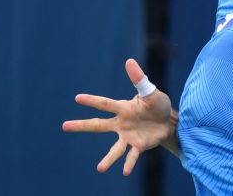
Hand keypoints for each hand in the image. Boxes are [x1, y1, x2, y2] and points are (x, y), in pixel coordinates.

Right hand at [62, 59, 173, 175]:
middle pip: (99, 125)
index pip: (105, 104)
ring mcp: (129, 136)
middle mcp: (121, 123)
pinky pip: (132, 155)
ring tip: (100, 168)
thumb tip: (129, 61)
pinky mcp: (139, 145)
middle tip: (64, 126)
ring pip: (115, 148)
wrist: (168, 122)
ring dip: (108, 159)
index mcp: (123, 108)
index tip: (77, 98)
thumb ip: (139, 79)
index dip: (93, 100)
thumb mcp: (151, 92)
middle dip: (82, 126)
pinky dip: (129, 163)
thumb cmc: (157, 105)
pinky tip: (125, 172)